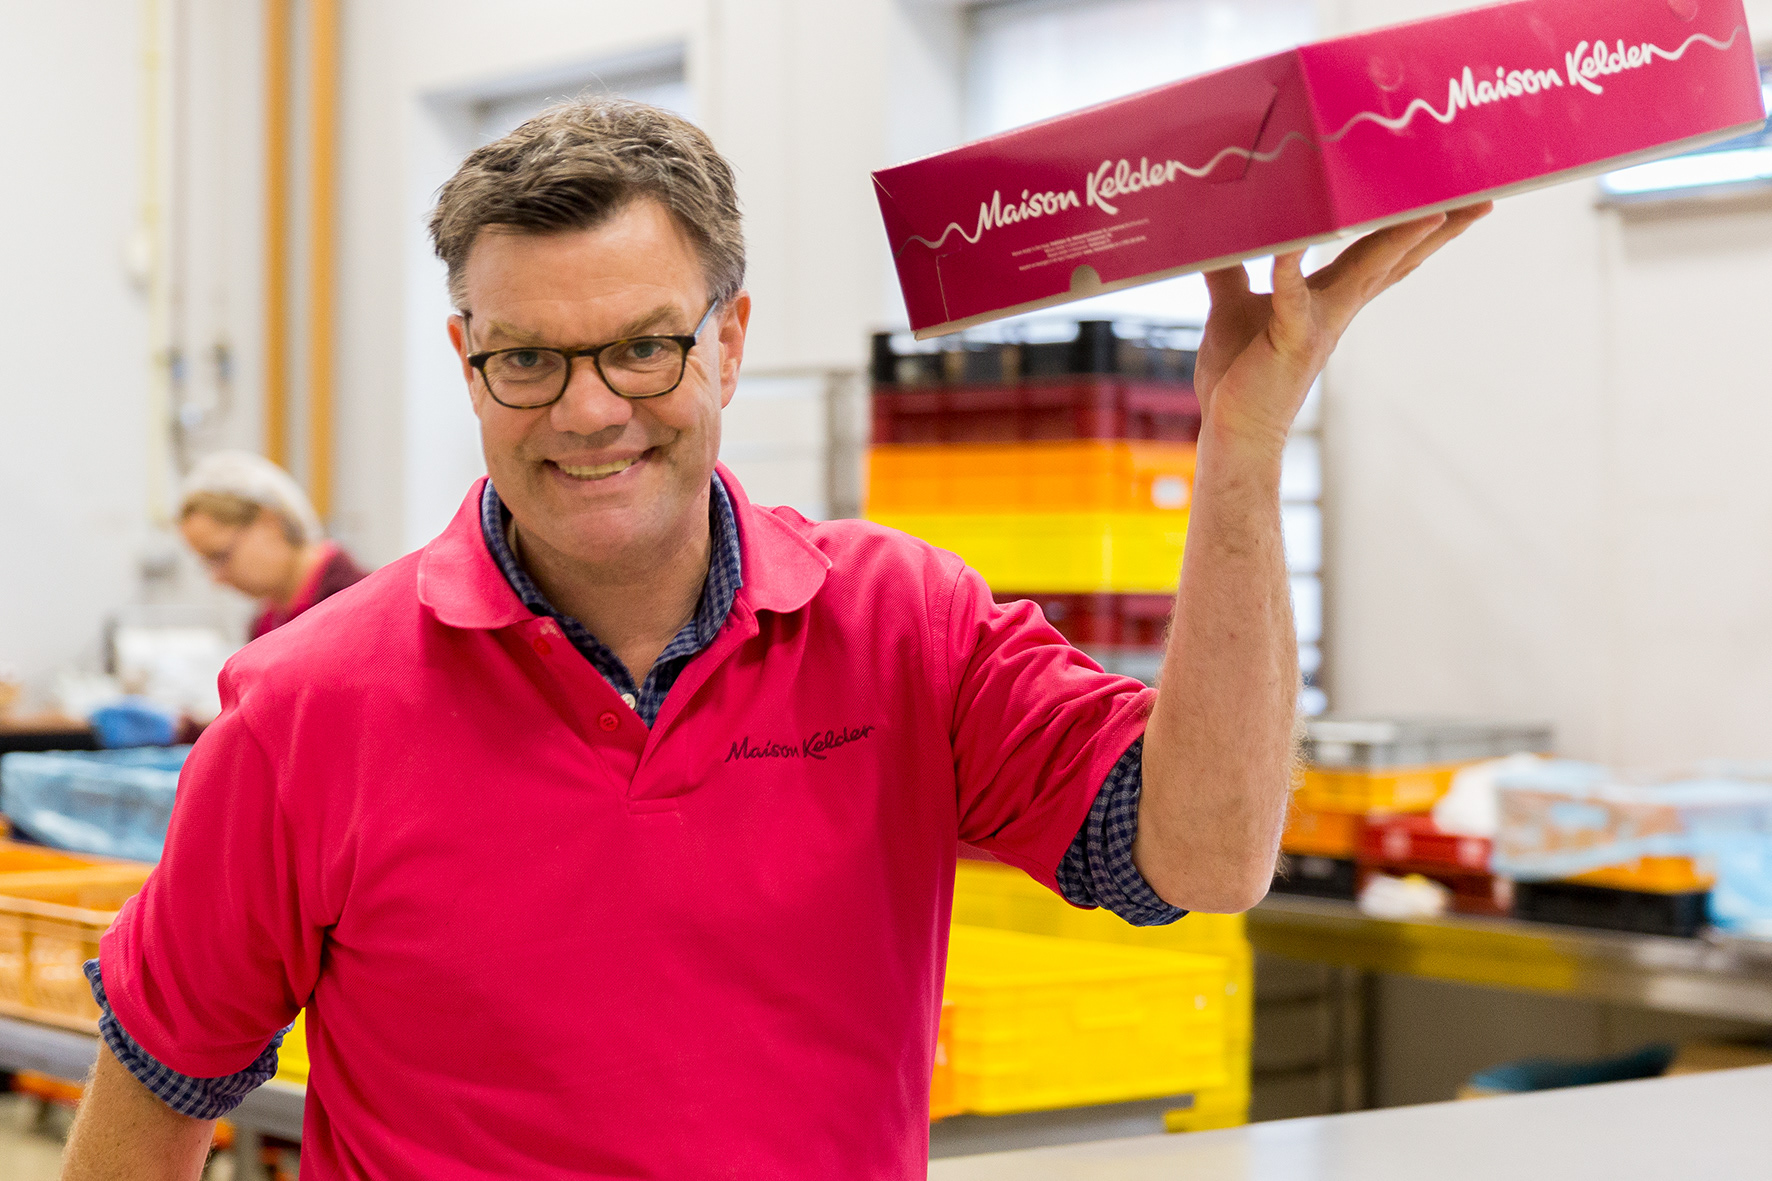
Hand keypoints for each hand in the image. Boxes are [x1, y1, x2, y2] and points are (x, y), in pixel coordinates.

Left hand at [1193, 203, 1491, 451]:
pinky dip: (1291, 269)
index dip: (1414, 225)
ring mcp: (1318, 324)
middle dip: (1438, 227)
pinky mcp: (1290, 340)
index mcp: (1326, 296)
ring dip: (1400, 240)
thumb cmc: (1237, 375)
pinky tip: (1293, 244)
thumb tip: (1218, 238)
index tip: (1450, 195)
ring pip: (1367, 272)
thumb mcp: (1231, 309)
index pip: (1378, 252)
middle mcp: (1334, 307)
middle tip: (1482, 198)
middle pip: (1393, 257)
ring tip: (1435, 211)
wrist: (1233, 431)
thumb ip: (1230, 272)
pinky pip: (1292, 298)